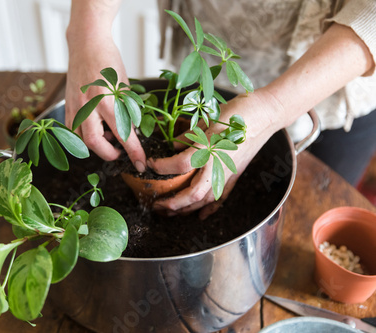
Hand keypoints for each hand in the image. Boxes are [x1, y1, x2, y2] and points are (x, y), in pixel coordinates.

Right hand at [65, 0, 145, 171]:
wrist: (86, 44)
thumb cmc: (107, 62)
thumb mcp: (124, 87)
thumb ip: (126, 111)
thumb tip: (130, 132)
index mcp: (106, 100)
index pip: (123, 134)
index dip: (133, 152)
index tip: (140, 164)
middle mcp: (87, 106)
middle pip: (94, 143)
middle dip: (109, 153)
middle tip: (120, 150)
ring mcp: (74, 107)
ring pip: (80, 139)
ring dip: (96, 144)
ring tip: (108, 135)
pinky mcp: (67, 106)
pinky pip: (73, 129)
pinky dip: (84, 135)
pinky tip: (95, 128)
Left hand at [148, 91, 278, 218]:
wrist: (265, 115)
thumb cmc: (237, 112)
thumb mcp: (207, 119)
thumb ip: (188, 135)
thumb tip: (173, 146)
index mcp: (209, 149)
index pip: (180, 164)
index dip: (162, 166)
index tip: (150, 164)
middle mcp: (217, 165)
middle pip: (193, 193)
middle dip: (173, 202)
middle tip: (156, 204)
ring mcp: (228, 173)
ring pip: (205, 199)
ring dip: (187, 209)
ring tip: (170, 212)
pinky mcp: (235, 175)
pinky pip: (221, 197)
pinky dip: (210, 209)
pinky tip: (200, 216)